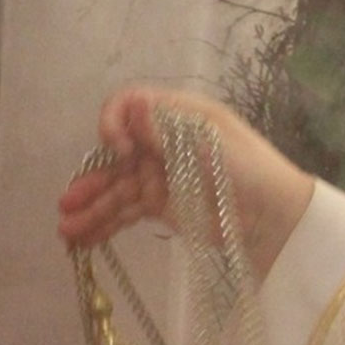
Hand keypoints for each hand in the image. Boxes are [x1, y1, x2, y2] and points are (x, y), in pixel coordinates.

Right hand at [56, 87, 312, 278]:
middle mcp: (162, 141)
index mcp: (177, 115)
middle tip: (67, 204)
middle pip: (117, 155)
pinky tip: (83, 238)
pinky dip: (105, 223)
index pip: (130, 107)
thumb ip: (169, 131)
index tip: (118, 150)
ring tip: (66, 232)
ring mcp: (160, 175)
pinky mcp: (161, 205)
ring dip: (91, 207)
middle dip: (92, 178)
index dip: (115, 124)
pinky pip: (126, 211)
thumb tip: (133, 108)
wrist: (278, 218)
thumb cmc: (251, 172)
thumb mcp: (213, 144)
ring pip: (117, 188)